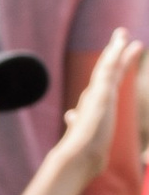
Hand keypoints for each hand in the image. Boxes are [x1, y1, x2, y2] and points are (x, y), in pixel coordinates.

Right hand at [59, 27, 143, 187]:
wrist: (77, 159)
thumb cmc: (83, 160)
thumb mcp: (85, 144)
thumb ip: (78, 129)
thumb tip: (71, 116)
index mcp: (91, 111)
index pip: (103, 89)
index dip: (109, 76)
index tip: (113, 69)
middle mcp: (92, 100)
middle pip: (104, 73)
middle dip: (112, 57)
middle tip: (120, 38)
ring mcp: (96, 95)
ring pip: (107, 66)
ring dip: (115, 49)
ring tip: (122, 34)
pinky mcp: (101, 92)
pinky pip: (109, 67)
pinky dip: (115, 54)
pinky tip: (122, 41)